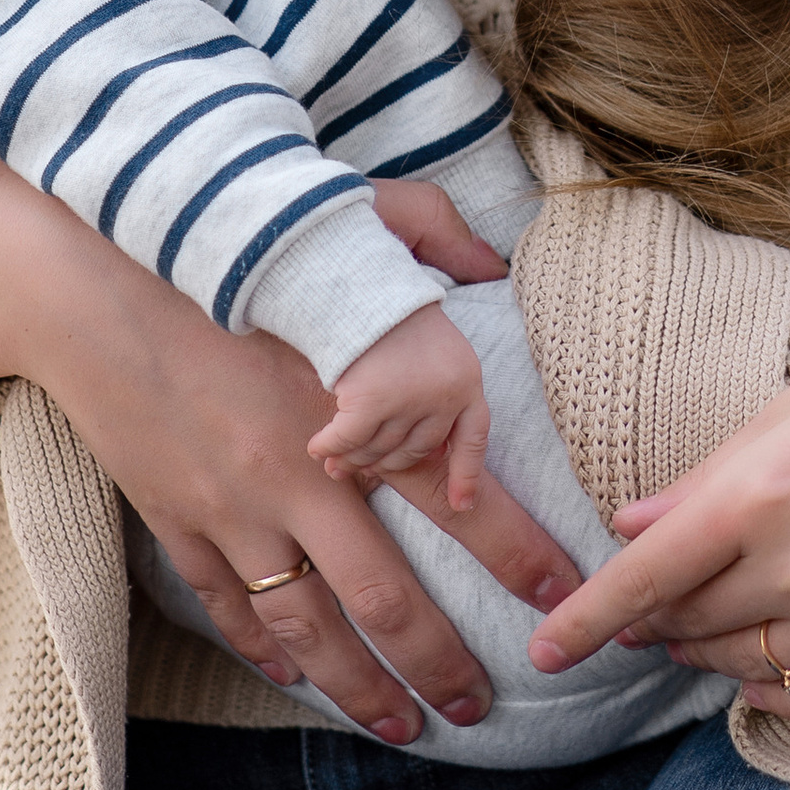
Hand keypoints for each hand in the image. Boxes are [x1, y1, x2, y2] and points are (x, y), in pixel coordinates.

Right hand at [0, 153, 581, 742]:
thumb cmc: (217, 241)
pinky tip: (292, 673)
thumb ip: (426, 232)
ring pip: (305, 626)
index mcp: (348, 408)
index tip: (562, 599)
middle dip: (439, 664)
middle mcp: (295, 476)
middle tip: (480, 708)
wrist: (84, 279)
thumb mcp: (335, 213)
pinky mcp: (174, 518)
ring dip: (357, 685)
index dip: (517, 557)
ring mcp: (229, 509)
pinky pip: (227, 603)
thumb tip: (491, 260)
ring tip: (400, 725)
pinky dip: (261, 647)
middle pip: (384, 598)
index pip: (457, 501)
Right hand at [308, 304, 491, 506]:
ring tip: (335, 463)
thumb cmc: (393, 315)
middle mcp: (445, 396)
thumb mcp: (435, 349)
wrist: (364, 284)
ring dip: (354, 458)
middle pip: (416, 449)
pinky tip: (316, 449)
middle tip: (361, 467)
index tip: (461, 504)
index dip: (465, 474)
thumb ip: (437, 394)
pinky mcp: (372, 403)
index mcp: (468, 382)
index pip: (473, 439)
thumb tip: (416, 452)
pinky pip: (348, 439)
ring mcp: (410, 401)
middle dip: (386, 461)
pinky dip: (330, 446)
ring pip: (380, 448)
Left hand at [523, 317, 789, 723]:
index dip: (583, 620)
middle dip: (655, 624)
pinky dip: (774, 695)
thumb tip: (627, 527)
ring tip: (699, 636)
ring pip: (742, 666)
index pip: (640, 577)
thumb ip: (707, 481)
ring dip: (707, 655)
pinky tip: (763, 677)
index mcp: (759, 491)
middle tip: (645, 616)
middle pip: (688, 624)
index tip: (542, 654)